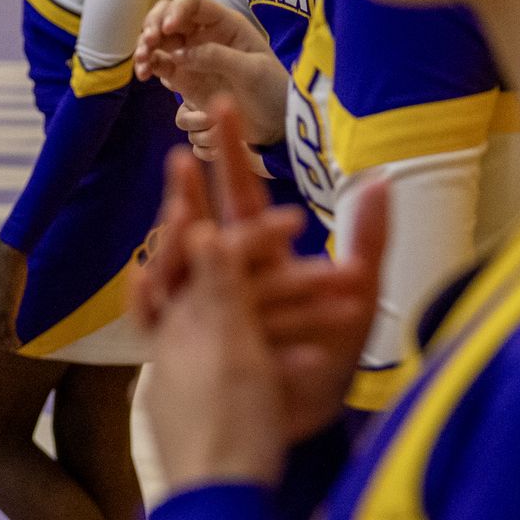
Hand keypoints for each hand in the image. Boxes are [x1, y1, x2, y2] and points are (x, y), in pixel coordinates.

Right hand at [134, 106, 389, 490]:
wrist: (312, 414)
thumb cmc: (332, 349)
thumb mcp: (359, 289)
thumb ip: (368, 237)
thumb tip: (378, 179)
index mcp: (261, 255)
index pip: (243, 194)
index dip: (232, 150)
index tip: (221, 105)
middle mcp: (227, 277)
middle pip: (201, 224)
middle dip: (191, 189)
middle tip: (179, 153)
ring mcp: (207, 310)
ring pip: (179, 268)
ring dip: (176, 243)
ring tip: (177, 218)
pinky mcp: (196, 346)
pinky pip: (171, 321)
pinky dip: (152, 302)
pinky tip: (141, 282)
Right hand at [137, 0, 287, 144]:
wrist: (274, 123)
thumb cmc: (272, 89)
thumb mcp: (253, 70)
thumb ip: (217, 57)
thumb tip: (179, 54)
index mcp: (224, 24)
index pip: (192, 3)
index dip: (176, 9)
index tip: (167, 28)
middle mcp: (203, 34)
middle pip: (167, 16)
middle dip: (152, 25)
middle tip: (148, 44)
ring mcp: (190, 55)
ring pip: (158, 40)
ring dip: (145, 46)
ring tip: (143, 62)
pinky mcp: (182, 78)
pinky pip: (158, 65)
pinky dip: (147, 66)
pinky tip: (144, 74)